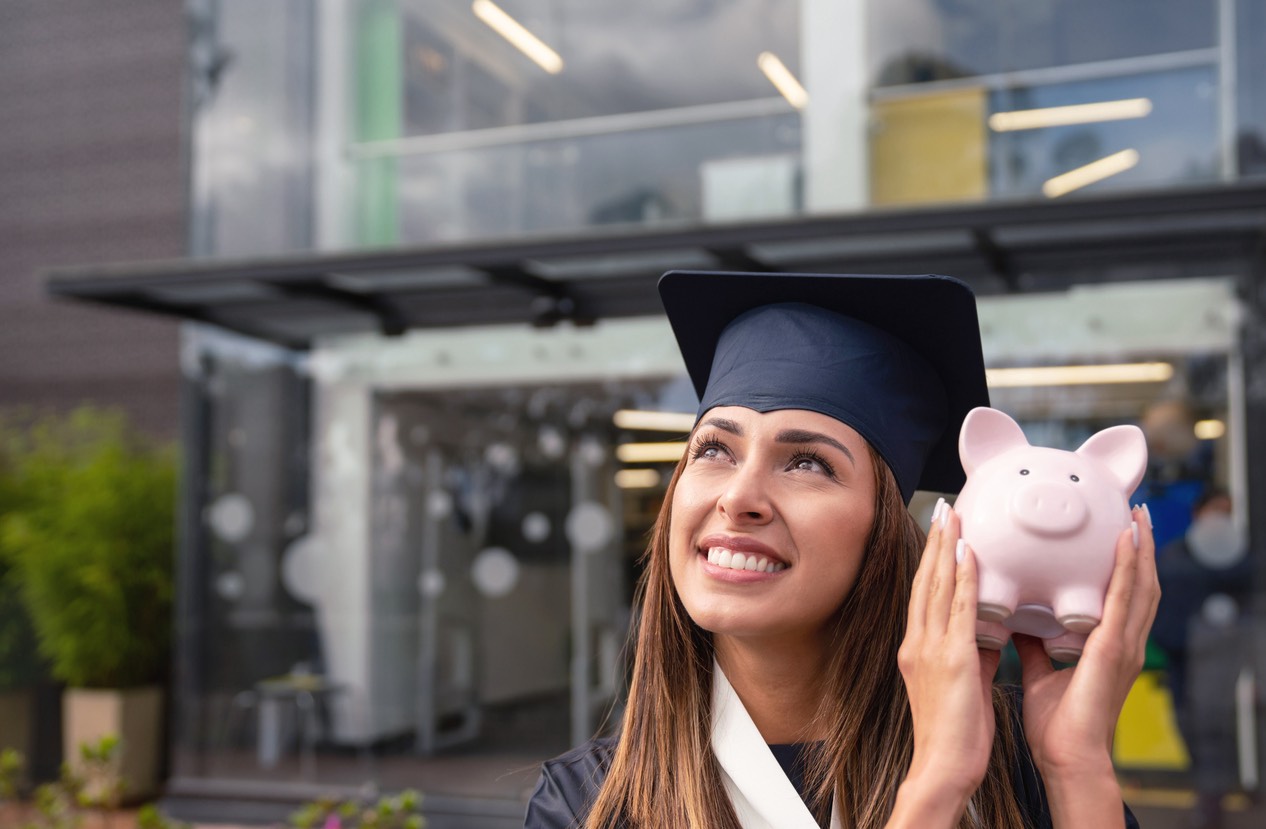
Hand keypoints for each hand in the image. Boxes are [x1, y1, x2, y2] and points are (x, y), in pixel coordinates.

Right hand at [895, 501, 999, 818]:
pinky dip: (963, 578)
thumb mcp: (962, 685)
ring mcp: (931, 649)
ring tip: (953, 517)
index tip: (940, 533)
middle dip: (934, 544)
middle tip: (943, 509)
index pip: (924, 595)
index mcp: (917, 649)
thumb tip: (986, 635)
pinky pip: (960, 609)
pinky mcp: (953, 658)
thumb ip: (971, 655)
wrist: (942, 767)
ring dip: (946, 548)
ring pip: (938, 587)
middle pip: (925, 582)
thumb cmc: (954, 735)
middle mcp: (918, 642)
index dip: (931, 561)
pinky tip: (969, 554)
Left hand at [1014, 506, 1157, 791]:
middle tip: (1135, 511)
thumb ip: (1036, 644)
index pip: (1122, 595)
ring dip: (1141, 548)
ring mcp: (1123, 645)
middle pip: (1139, 584)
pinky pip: (1124, 600)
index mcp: (1108, 646)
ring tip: (1138, 515)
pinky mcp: (1114, 649)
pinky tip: (1127, 542)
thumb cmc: (1058, 723)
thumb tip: (1018, 620)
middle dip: (1140, 548)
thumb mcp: (1043, 670)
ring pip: (1140, 585)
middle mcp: (1123, 642)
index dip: (1125, 564)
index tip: (1120, 532)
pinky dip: (1129, 568)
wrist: (1067, 755)